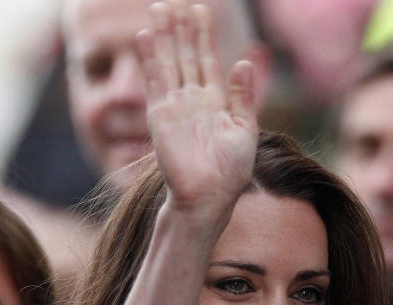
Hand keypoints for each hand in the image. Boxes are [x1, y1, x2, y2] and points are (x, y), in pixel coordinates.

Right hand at [137, 1, 262, 214]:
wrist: (209, 195)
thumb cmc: (231, 171)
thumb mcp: (245, 129)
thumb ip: (243, 96)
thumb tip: (243, 61)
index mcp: (215, 102)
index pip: (207, 59)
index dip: (204, 34)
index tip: (201, 9)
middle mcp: (193, 100)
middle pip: (185, 55)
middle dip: (181, 28)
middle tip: (176, 2)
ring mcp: (175, 106)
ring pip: (169, 62)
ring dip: (165, 36)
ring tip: (160, 9)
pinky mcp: (160, 116)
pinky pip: (155, 81)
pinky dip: (151, 59)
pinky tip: (147, 37)